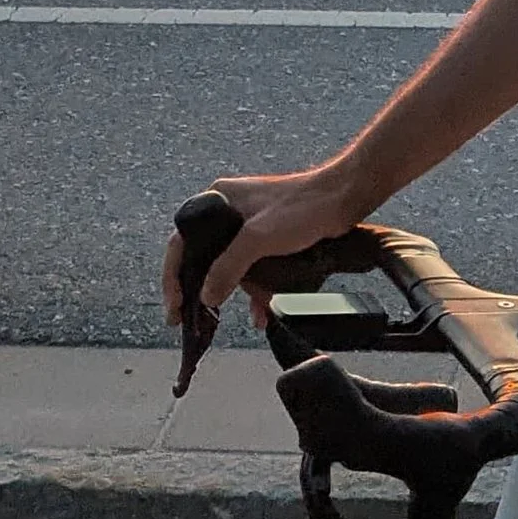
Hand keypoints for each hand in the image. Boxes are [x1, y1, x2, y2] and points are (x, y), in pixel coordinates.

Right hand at [159, 164, 369, 329]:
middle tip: (191, 320)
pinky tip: (261, 314)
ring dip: (234, 294)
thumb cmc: (302, 207)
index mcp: (217, 201)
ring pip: (232, 267)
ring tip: (233, 319)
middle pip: (205, 258)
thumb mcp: (258, 238)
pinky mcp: (272, 239)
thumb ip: (228, 267)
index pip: (181, 243)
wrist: (345, 198)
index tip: (174, 307)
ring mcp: (251, 226)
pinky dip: (257, 290)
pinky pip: (255, 269)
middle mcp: (229, 212)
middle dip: (202, 291)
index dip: (173, 278)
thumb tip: (206, 297)